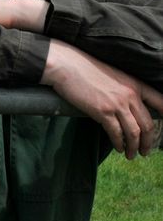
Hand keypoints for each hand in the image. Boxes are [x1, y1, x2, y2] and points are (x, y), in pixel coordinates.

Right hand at [41, 39, 162, 158]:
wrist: (67, 65)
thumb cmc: (85, 69)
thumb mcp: (112, 76)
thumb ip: (124, 90)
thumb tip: (128, 109)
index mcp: (134, 84)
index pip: (160, 102)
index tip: (162, 131)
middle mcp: (130, 94)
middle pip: (147, 124)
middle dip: (148, 142)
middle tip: (144, 151)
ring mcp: (117, 103)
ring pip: (134, 132)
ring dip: (134, 147)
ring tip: (130, 154)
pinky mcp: (103, 111)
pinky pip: (116, 133)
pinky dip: (119, 143)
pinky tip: (118, 147)